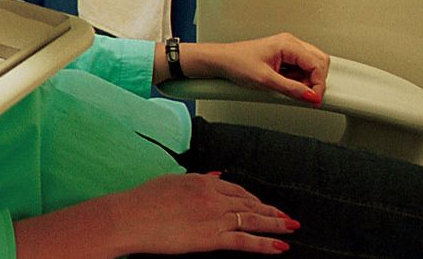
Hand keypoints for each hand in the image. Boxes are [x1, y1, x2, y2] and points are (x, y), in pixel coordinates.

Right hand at [106, 173, 296, 254]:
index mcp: (203, 181)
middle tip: (287, 217)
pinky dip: (265, 244)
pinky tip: (279, 246)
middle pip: (249, 203)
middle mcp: (213, 197)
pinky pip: (245, 241)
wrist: (131, 216)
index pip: (236, 189)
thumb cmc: (144, 200)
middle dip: (271, 210)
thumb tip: (216, 175)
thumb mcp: (172, 180)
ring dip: (275, 224)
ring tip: (291, 227)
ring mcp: (215, 217)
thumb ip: (197, 178)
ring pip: (253, 220)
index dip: (253, 198)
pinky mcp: (212, 238)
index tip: (264, 203)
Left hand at [194, 33, 329, 104]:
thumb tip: (312, 96)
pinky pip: (301, 69)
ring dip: (306, 81)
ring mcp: (287, 49)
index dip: (319, 84)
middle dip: (315, 81)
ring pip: (311, 66)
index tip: (314, 99)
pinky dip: (298, 79)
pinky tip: (285, 84)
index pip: (317, 64)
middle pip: (319, 62)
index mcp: (287, 44)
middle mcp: (290, 43)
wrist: (221, 61)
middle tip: (305, 95)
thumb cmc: (237, 63)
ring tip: (289, 89)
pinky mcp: (284, 57)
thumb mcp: (266, 81)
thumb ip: (292, 89)